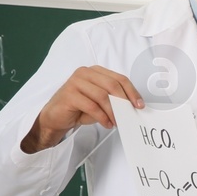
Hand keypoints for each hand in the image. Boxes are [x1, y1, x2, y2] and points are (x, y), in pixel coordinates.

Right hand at [21, 67, 141, 152]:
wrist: (56, 116)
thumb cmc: (80, 108)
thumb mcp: (101, 102)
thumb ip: (115, 99)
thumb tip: (134, 106)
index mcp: (96, 71)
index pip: (119, 79)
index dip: (132, 92)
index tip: (140, 105)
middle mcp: (85, 73)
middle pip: (112, 85)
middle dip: (124, 102)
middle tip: (129, 115)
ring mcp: (75, 82)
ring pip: (102, 96)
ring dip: (113, 112)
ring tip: (117, 122)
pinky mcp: (69, 94)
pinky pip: (91, 106)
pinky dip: (102, 117)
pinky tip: (107, 124)